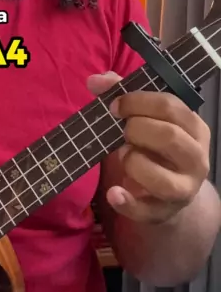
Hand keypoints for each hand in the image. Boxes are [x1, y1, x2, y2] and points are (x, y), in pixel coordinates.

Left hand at [87, 72, 210, 223]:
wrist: (170, 193)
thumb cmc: (156, 146)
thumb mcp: (147, 118)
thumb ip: (123, 95)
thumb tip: (95, 80)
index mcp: (194, 127)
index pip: (171, 106)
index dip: (137, 102)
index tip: (115, 105)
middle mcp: (197, 158)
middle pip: (169, 137)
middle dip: (136, 129)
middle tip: (121, 131)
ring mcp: (185, 188)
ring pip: (162, 178)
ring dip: (134, 162)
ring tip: (125, 156)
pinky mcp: (166, 211)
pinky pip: (146, 211)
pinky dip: (126, 202)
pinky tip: (113, 192)